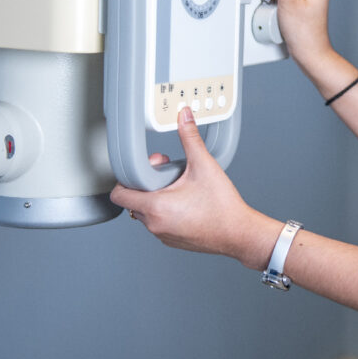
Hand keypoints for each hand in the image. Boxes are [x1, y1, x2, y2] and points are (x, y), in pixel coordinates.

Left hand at [110, 108, 262, 264]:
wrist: (239, 233)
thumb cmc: (222, 207)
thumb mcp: (204, 165)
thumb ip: (190, 138)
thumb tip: (184, 119)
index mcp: (155, 206)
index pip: (118, 194)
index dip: (128, 177)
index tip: (150, 169)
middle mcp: (154, 224)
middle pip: (133, 201)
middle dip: (147, 184)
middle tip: (169, 174)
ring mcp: (162, 234)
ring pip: (146, 212)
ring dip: (156, 198)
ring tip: (180, 188)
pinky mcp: (172, 239)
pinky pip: (159, 223)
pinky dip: (166, 211)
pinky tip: (186, 202)